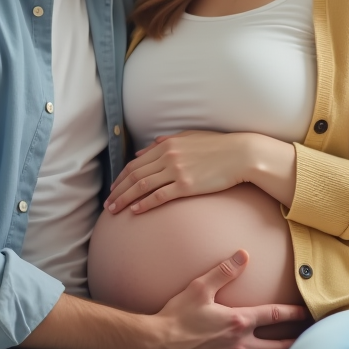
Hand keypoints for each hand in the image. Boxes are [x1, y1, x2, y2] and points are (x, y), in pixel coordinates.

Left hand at [106, 131, 255, 213]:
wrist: (240, 155)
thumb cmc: (218, 146)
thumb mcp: (189, 137)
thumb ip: (165, 142)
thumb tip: (145, 149)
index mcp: (166, 145)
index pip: (135, 164)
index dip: (121, 178)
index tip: (113, 188)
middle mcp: (167, 157)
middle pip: (134, 176)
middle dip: (118, 191)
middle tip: (108, 204)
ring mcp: (176, 172)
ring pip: (142, 187)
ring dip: (125, 199)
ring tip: (115, 211)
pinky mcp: (186, 186)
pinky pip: (160, 196)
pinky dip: (144, 204)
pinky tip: (135, 211)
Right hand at [143, 250, 305, 348]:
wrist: (156, 344)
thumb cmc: (177, 315)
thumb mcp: (199, 287)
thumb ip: (224, 271)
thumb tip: (244, 254)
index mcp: (239, 321)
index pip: (276, 315)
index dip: (295, 313)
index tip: (307, 313)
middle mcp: (241, 345)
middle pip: (279, 348)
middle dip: (296, 345)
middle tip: (309, 343)